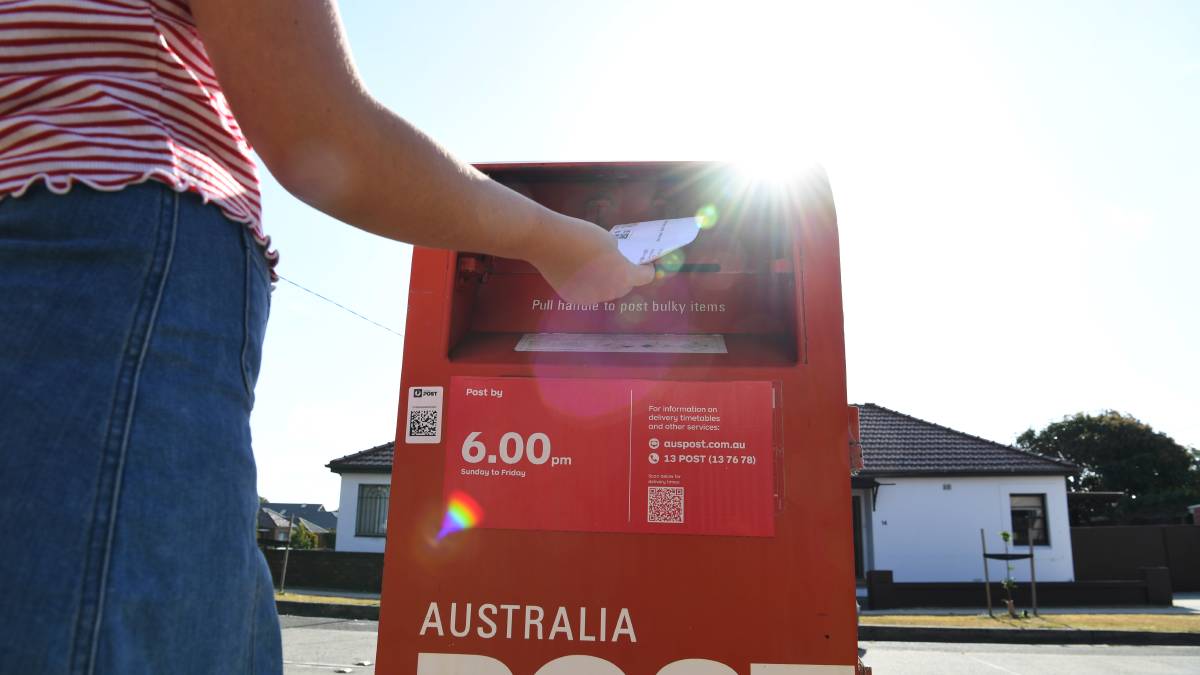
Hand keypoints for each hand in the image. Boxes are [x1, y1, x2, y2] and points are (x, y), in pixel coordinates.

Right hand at [527, 214, 655, 304]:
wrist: (547, 242)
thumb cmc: (581, 235)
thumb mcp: (609, 239)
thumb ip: (618, 254)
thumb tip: (615, 261)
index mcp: (623, 275)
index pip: (645, 278)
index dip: (647, 269)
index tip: (645, 264)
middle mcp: (610, 292)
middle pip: (624, 287)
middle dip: (625, 277)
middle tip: (618, 263)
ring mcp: (591, 298)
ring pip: (605, 292)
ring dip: (606, 283)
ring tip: (596, 268)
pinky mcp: (574, 299)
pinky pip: (588, 294)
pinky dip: (587, 286)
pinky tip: (578, 273)